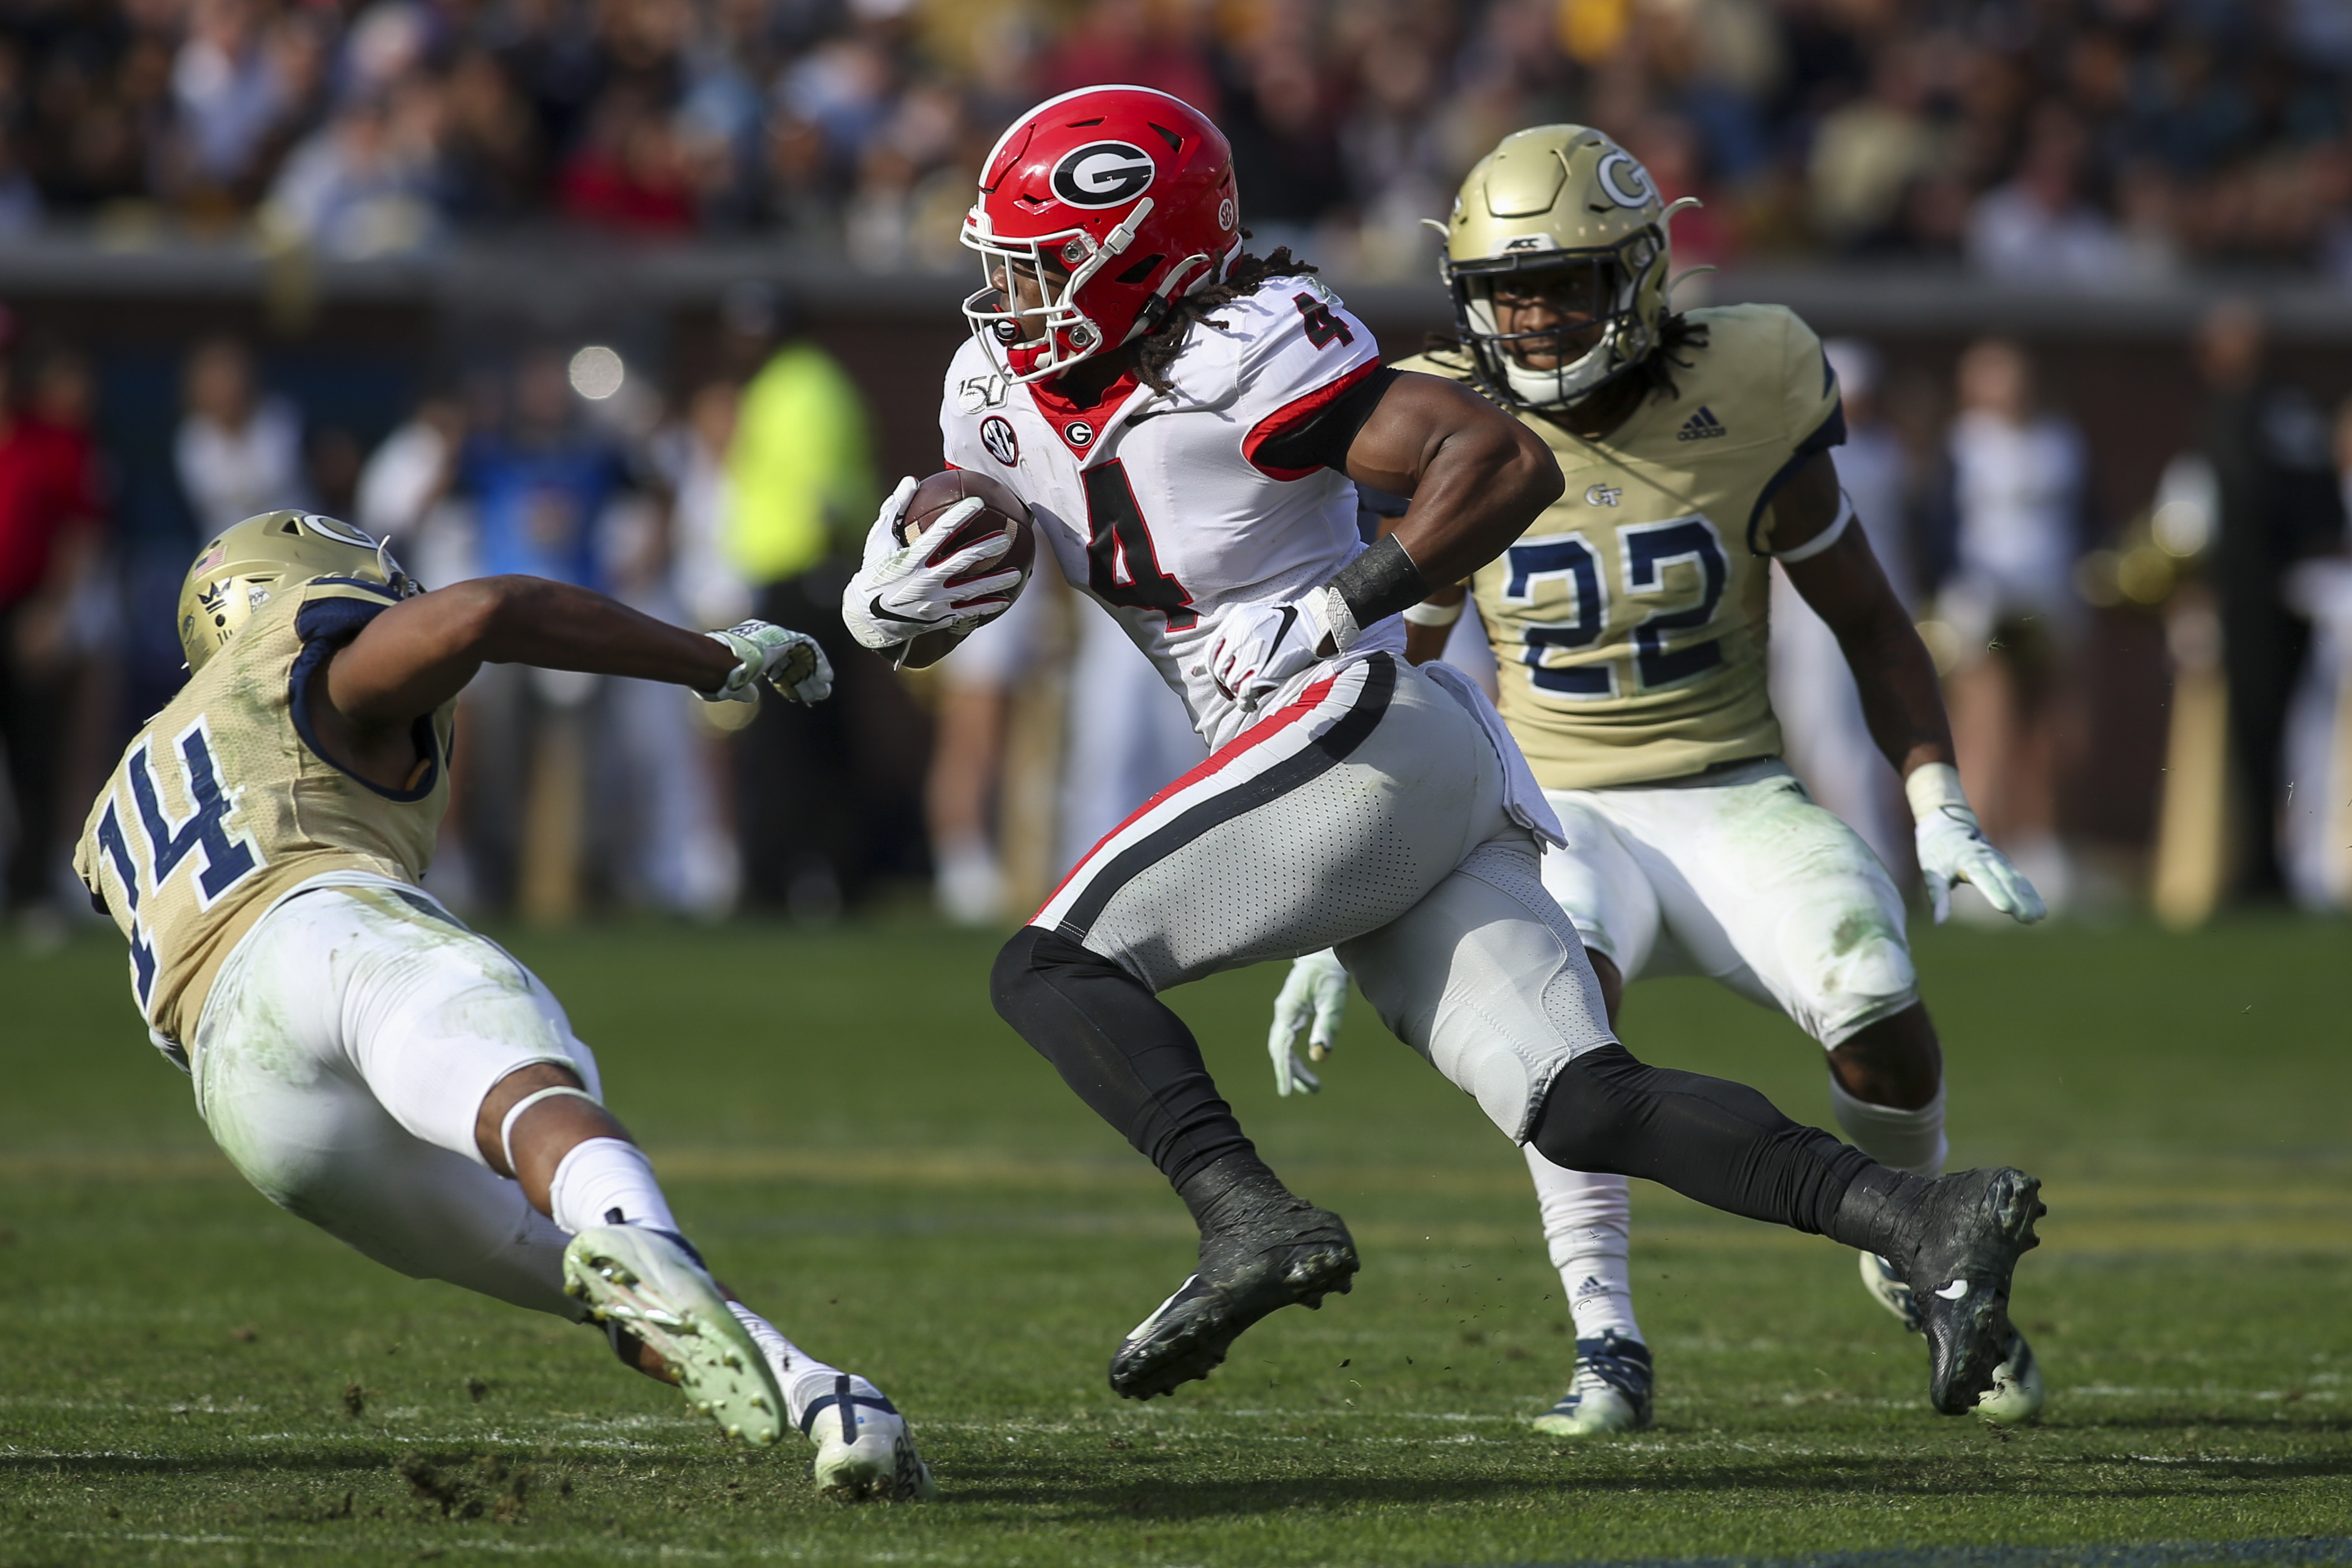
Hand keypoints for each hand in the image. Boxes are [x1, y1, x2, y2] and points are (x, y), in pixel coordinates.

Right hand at [702, 621, 832, 704]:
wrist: (718, 663)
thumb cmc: (718, 677)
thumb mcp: (734, 686)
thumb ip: (744, 690)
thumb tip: (752, 696)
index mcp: (751, 653)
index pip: (775, 668)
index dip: (787, 683)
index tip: (796, 697)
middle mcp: (763, 641)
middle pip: (791, 662)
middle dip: (805, 680)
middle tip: (817, 696)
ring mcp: (773, 636)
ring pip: (802, 655)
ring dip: (814, 673)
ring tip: (823, 692)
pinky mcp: (783, 636)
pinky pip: (808, 646)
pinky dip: (818, 661)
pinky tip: (826, 678)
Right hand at [840, 476, 1023, 652]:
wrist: (868, 617)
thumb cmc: (875, 570)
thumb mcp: (878, 539)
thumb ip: (895, 508)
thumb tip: (912, 479)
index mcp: (910, 559)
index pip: (939, 533)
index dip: (959, 517)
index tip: (978, 502)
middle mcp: (924, 580)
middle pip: (961, 562)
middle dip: (985, 549)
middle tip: (1005, 538)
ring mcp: (933, 601)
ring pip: (970, 590)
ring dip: (994, 582)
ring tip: (1017, 573)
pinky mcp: (939, 616)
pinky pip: (966, 611)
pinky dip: (985, 606)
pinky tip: (1005, 600)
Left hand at [1201, 599, 1320, 711]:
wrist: (1313, 623)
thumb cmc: (1287, 621)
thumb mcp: (1252, 617)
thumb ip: (1230, 636)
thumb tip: (1204, 664)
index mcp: (1235, 622)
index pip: (1210, 652)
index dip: (1212, 669)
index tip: (1219, 677)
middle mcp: (1239, 638)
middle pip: (1219, 670)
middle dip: (1223, 683)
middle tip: (1232, 690)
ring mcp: (1250, 656)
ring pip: (1231, 683)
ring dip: (1236, 693)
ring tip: (1245, 697)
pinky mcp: (1262, 672)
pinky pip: (1244, 695)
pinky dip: (1245, 703)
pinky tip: (1251, 704)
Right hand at [1267, 949, 1347, 1096]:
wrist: (1325, 952)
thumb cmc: (1331, 974)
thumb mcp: (1333, 1000)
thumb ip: (1327, 1026)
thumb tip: (1320, 1057)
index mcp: (1288, 1011)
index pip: (1282, 1049)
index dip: (1285, 1072)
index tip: (1287, 1094)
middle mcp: (1282, 1013)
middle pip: (1280, 1051)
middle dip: (1293, 1073)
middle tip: (1314, 1091)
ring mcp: (1285, 1012)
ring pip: (1282, 1046)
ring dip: (1294, 1067)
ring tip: (1313, 1086)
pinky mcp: (1292, 1011)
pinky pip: (1287, 1039)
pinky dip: (1294, 1055)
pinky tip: (1306, 1063)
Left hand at [1907, 764, 2043, 924]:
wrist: (1947, 825)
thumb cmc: (1936, 851)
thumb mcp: (1932, 873)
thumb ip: (1938, 897)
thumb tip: (1938, 923)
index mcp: (1967, 860)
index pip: (1983, 878)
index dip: (1995, 893)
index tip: (2006, 908)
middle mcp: (1987, 859)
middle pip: (2005, 881)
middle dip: (2018, 900)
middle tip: (2029, 919)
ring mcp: (1998, 860)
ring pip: (2017, 880)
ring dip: (2029, 898)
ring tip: (2039, 917)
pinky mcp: (2003, 864)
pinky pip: (2019, 879)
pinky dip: (2029, 893)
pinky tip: (2039, 907)